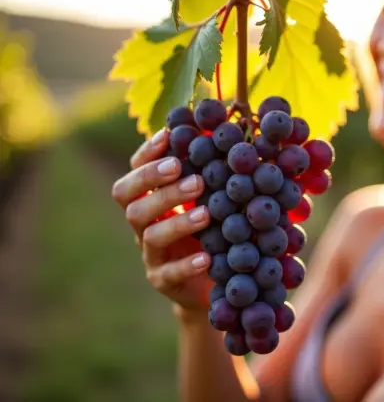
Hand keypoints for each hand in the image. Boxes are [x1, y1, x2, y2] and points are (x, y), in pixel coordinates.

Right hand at [111, 129, 214, 314]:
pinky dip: (187, 264)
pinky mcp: (164, 282)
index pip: (135, 172)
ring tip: (206, 213)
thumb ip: (214, 170)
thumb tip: (229, 125)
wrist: (218, 280)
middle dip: (155, 183)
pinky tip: (207, 256)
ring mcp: (151, 254)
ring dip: (177, 221)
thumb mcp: (215, 198)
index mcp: (151, 198)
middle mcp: (144, 225)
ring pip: (150, 235)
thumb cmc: (216, 228)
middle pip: (130, 201)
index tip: (169, 137)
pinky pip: (169, 273)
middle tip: (186, 172)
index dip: (146, 155)